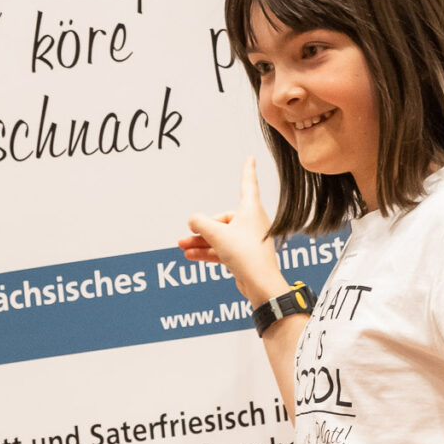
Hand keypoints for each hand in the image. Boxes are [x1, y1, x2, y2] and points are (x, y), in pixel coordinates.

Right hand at [180, 157, 284, 301]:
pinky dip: (208, 251)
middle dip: (204, 227)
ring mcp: (249, 240)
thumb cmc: (247, 255)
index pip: (248, 183)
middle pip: (224, 219)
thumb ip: (200, 223)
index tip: (250, 158)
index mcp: (251, 210)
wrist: (261, 285)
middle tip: (189, 233)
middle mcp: (253, 222)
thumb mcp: (217, 234)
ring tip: (182, 246)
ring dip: (201, 241)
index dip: (247, 170)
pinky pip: (223, 249)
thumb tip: (193, 220)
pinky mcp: (245, 257)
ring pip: (221, 236)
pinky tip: (191, 255)